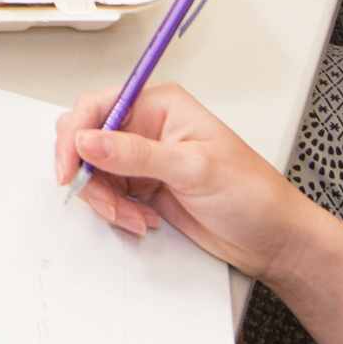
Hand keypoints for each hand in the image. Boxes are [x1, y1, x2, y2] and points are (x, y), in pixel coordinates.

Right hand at [51, 79, 313, 278]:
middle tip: (105, 202)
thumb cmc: (253, 194)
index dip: (76, 136)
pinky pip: (109, 196)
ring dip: (106, 200)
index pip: (97, 106)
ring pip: (95, 173)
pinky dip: (117, 213)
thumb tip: (89, 140)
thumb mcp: (194, 169)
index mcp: (161, 105)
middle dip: (90, 175)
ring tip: (135, 217)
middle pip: (88, 141)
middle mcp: (149, 128)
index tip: (70, 168)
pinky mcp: (145, 188)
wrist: (272, 239)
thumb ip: (136, 154)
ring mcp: (145, 160)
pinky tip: (143, 220)